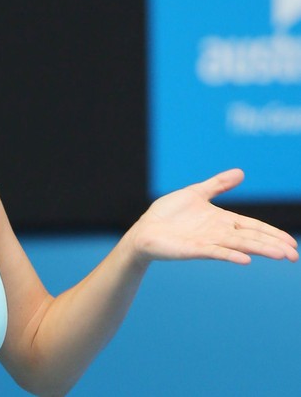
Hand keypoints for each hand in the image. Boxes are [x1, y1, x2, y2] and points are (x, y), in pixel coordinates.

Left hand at [126, 169, 297, 265]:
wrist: (145, 229)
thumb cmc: (168, 214)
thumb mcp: (195, 193)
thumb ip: (218, 185)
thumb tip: (241, 172)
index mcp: (221, 221)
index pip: (253, 227)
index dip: (272, 234)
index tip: (291, 243)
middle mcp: (218, 233)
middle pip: (251, 239)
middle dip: (273, 245)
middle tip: (294, 255)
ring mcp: (207, 242)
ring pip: (239, 246)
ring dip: (260, 250)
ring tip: (282, 255)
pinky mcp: (194, 249)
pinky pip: (215, 252)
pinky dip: (230, 255)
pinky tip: (246, 259)